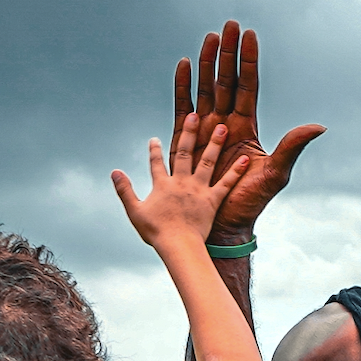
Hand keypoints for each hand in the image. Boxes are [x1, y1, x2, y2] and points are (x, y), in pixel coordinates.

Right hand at [113, 117, 247, 251]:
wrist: (178, 245)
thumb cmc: (156, 232)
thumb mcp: (134, 211)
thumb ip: (124, 190)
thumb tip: (114, 171)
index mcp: (162, 185)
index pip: (156, 163)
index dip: (154, 150)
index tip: (155, 139)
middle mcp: (181, 182)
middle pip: (185, 153)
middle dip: (188, 133)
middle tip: (194, 115)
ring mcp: (198, 190)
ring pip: (207, 161)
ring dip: (214, 143)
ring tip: (222, 127)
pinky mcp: (212, 200)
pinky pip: (226, 183)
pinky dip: (236, 171)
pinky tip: (246, 158)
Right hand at [171, 21, 324, 240]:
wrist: (223, 224)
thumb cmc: (250, 201)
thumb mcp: (276, 173)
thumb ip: (292, 146)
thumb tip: (319, 126)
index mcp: (246, 127)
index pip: (248, 85)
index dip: (249, 61)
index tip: (250, 35)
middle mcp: (225, 123)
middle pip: (226, 80)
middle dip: (227, 53)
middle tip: (229, 25)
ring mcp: (204, 129)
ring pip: (205, 88)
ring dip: (206, 62)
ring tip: (208, 37)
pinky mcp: (184, 139)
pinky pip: (182, 107)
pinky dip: (183, 86)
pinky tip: (184, 64)